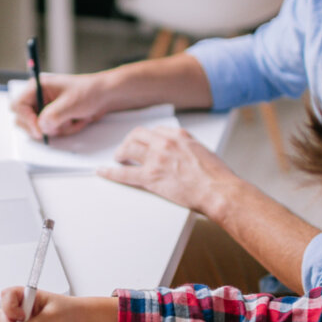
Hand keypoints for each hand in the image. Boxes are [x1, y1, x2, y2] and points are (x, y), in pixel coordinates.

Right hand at [11, 73, 109, 140]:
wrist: (105, 96)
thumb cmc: (89, 91)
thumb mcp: (71, 103)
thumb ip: (53, 115)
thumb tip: (41, 126)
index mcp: (38, 87)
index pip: (19, 106)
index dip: (27, 120)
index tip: (39, 131)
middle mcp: (38, 98)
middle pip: (24, 120)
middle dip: (44, 126)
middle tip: (59, 126)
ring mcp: (45, 110)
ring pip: (40, 129)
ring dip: (59, 129)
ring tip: (73, 119)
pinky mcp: (54, 119)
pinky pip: (52, 132)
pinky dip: (65, 130)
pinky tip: (76, 121)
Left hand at [100, 126, 239, 214]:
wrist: (218, 191)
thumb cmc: (216, 176)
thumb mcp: (203, 151)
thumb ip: (187, 148)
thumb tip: (179, 153)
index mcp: (179, 135)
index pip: (155, 131)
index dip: (146, 138)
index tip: (144, 142)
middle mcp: (165, 143)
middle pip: (137, 135)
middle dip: (129, 141)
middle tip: (126, 149)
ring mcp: (156, 159)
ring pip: (128, 149)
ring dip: (120, 153)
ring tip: (118, 158)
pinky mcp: (151, 177)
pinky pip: (124, 173)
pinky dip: (110, 172)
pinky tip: (102, 171)